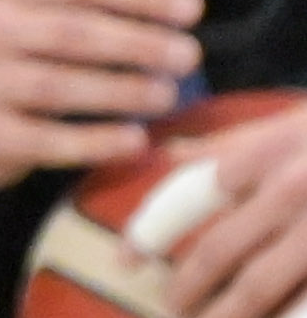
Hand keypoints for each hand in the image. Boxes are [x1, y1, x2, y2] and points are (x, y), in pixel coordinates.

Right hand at [0, 0, 202, 185]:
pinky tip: (136, 141)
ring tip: (168, 95)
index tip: (193, 9)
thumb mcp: (71, 14)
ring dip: (118, 90)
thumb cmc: (38, 56)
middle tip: (190, 55)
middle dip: (135, 42)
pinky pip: (44, 139)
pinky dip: (94, 141)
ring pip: (54, 85)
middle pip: (67, 31)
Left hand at [160, 100, 306, 317]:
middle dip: (188, 291)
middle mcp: (294, 193)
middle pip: (221, 255)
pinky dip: (283, 315)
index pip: (190, 196)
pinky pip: (302, 303)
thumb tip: (172, 152)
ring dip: (230, 314)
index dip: (151, 231)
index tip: (129, 259)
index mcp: (271, 153)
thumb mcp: (293, 120)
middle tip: (172, 309)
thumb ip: (235, 141)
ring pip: (260, 290)